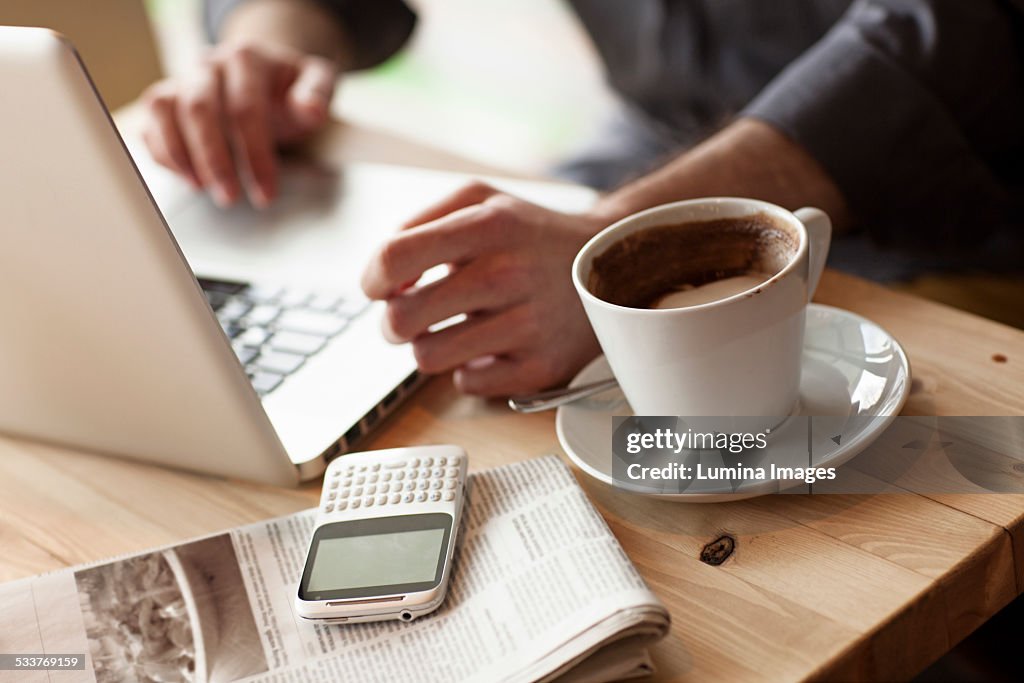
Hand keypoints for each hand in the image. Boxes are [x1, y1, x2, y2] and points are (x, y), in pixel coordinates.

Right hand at [140, 42, 337, 207]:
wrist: (268, 77)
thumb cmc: (291, 89)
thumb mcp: (318, 84)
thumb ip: (317, 94)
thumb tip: (310, 110)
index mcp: (246, 57)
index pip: (245, 107)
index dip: (255, 154)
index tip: (266, 192)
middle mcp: (208, 64)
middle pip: (199, 108)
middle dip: (214, 160)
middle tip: (230, 198)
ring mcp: (182, 80)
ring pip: (165, 110)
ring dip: (181, 155)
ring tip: (204, 189)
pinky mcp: (165, 100)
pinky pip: (150, 123)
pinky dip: (163, 153)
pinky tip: (189, 178)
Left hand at [361, 182, 607, 396]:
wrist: (612, 265)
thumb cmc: (531, 236)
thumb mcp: (481, 201)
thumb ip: (421, 224)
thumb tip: (384, 275)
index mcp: (489, 225)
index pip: (395, 257)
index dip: (372, 279)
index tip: (378, 288)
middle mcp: (508, 273)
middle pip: (403, 318)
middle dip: (393, 322)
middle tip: (408, 317)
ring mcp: (528, 324)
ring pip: (428, 357)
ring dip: (428, 347)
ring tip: (450, 329)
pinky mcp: (541, 366)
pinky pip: (468, 384)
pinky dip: (468, 370)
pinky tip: (488, 347)